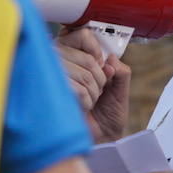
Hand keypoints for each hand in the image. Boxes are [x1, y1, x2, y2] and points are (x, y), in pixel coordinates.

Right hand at [55, 28, 130, 142]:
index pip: (81, 34)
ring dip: (94, 92)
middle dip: (100, 79)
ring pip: (84, 74)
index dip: (95, 49)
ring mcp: (54, 75)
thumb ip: (121, 71)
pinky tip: (82, 107)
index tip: (101, 63)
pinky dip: (86, 101)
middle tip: (97, 90)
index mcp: (76, 54)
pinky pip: (77, 88)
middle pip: (87, 58)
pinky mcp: (52, 90)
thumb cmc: (107, 113)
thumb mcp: (120, 89)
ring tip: (90, 101)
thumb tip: (111, 60)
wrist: (100, 138)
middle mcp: (61, 60)